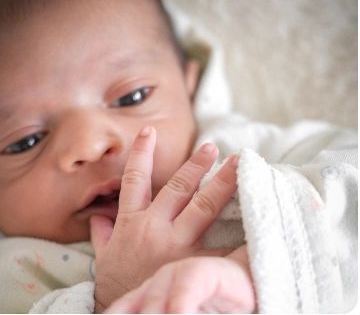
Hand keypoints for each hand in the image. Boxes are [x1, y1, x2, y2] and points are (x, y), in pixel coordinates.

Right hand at [90, 126, 237, 311]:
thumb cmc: (119, 284)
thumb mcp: (105, 257)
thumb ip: (102, 234)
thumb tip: (97, 217)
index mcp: (131, 222)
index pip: (135, 180)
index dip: (140, 153)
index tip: (149, 132)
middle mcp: (155, 227)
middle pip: (179, 188)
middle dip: (196, 165)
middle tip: (213, 147)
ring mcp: (176, 244)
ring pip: (202, 206)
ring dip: (221, 183)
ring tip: (237, 165)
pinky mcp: (194, 262)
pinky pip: (220, 243)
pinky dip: (237, 230)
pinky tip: (254, 216)